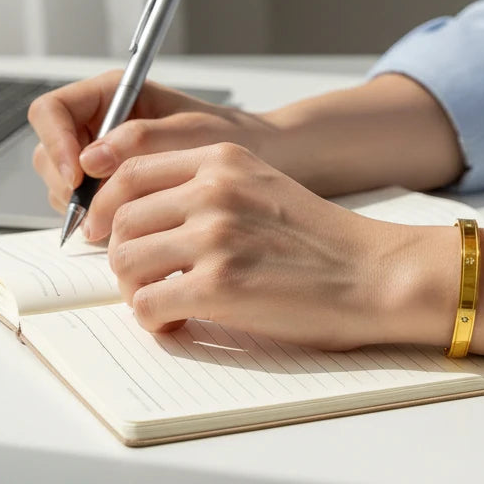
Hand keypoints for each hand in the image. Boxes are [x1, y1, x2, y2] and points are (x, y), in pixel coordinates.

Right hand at [29, 72, 281, 211]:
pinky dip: (99, 218)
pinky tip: (133, 225)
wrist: (260, 160)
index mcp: (113, 94)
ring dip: (83, 204)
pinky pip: (86, 204)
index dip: (56, 143)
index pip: (51, 112)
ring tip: (126, 215)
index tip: (78, 175)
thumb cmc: (230, 138)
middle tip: (98, 209)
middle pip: (50, 151)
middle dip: (66, 182)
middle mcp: (101, 124)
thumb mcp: (189, 133)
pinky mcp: (113, 187)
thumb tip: (91, 160)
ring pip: (63, 184)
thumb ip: (140, 140)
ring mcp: (103, 157)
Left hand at [89, 142, 419, 348]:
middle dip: (121, 256)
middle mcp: (214, 190)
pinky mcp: (218, 285)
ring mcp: (215, 236)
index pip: (130, 171)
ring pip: (125, 263)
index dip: (108, 207)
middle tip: (143, 279)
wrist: (375, 274)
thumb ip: (210, 190)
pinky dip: (155, 320)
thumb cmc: (326, 242)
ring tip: (165, 303)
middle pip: (121, 220)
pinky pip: (147, 305)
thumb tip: (148, 220)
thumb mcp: (266, 188)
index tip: (108, 233)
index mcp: (224, 160)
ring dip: (135, 289)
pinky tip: (182, 323)